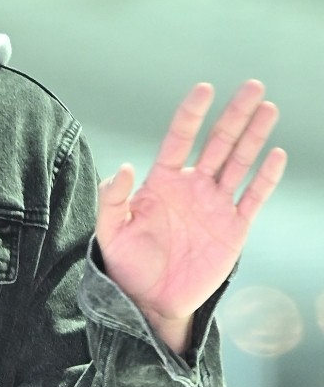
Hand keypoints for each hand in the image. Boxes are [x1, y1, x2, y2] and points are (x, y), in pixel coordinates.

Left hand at [95, 81, 286, 350]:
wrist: (151, 300)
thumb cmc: (127, 263)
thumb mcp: (111, 232)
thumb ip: (113, 199)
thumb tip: (125, 167)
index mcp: (163, 181)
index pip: (180, 139)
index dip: (192, 115)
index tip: (204, 90)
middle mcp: (193, 186)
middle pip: (218, 143)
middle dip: (235, 115)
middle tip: (252, 86)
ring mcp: (215, 205)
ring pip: (239, 163)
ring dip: (254, 136)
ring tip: (268, 108)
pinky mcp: (234, 227)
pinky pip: (253, 197)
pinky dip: (265, 177)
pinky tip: (276, 154)